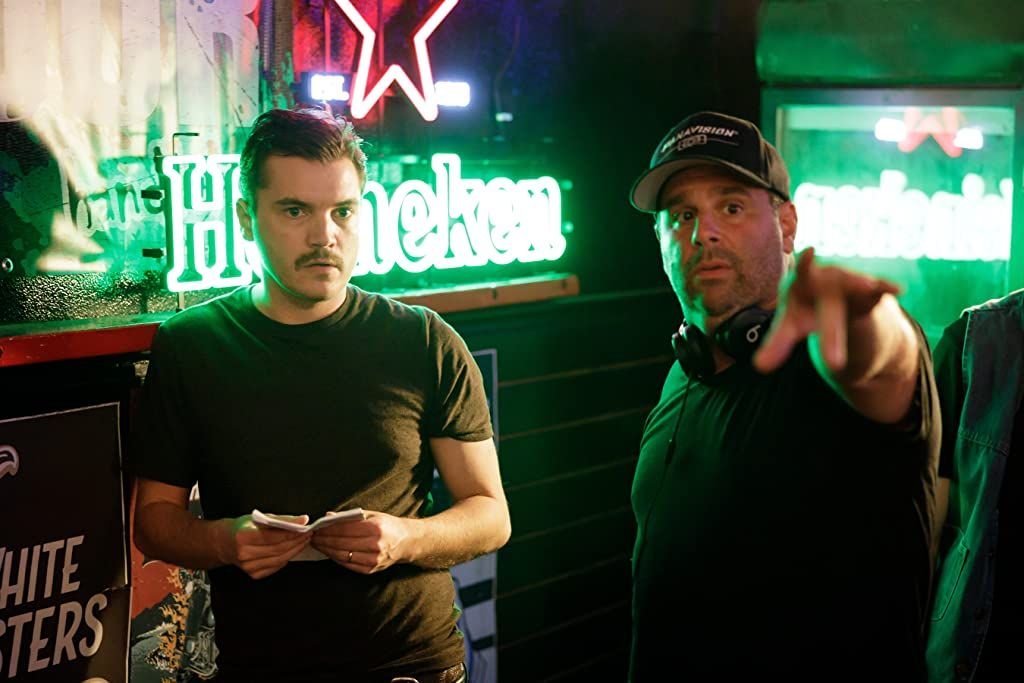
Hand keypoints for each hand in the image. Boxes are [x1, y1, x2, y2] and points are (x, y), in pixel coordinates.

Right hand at [221, 514, 311, 579]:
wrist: (224, 543)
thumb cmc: (242, 527)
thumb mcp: (258, 518)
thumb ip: (281, 519)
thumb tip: (303, 520)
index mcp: (244, 536)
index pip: (275, 536)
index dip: (292, 532)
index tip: (306, 527)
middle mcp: (244, 553)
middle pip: (279, 549)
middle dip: (297, 541)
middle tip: (308, 534)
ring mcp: (248, 566)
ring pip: (280, 559)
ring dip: (295, 550)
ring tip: (304, 541)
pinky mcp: (253, 574)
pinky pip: (275, 567)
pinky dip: (286, 558)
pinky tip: (292, 551)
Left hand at [311, 511, 410, 573]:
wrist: (406, 542)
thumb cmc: (388, 526)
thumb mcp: (372, 515)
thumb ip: (350, 516)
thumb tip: (328, 516)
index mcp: (375, 528)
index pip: (344, 529)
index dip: (327, 529)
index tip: (316, 527)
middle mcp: (374, 545)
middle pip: (340, 543)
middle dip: (323, 539)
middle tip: (312, 536)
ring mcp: (372, 559)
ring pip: (342, 555)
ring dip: (326, 550)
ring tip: (317, 544)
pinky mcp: (370, 570)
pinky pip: (347, 564)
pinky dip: (335, 558)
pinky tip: (329, 552)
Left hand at [753, 248, 900, 373]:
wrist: (831, 293)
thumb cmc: (805, 307)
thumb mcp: (791, 325)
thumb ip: (776, 343)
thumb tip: (758, 367)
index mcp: (802, 286)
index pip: (802, 276)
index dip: (806, 266)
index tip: (809, 253)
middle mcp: (827, 280)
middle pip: (829, 308)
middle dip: (831, 336)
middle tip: (833, 363)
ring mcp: (850, 283)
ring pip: (856, 285)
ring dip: (862, 284)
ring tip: (869, 285)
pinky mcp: (870, 291)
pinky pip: (879, 288)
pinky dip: (886, 286)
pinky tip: (898, 289)